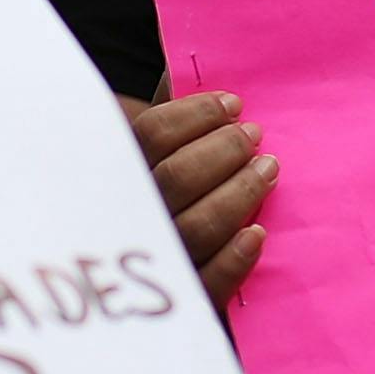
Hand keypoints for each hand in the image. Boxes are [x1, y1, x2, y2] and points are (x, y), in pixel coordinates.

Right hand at [126, 73, 275, 306]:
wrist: (106, 269)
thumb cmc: (136, 182)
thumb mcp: (134, 142)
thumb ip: (156, 111)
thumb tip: (189, 73)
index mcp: (110, 170)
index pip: (153, 134)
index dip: (197, 115)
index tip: (233, 104)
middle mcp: (124, 215)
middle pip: (177, 178)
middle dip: (224, 151)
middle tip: (254, 136)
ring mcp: (149, 259)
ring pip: (196, 228)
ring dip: (240, 194)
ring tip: (268, 169)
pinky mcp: (175, 299)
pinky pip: (205, 285)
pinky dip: (234, 261)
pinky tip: (258, 233)